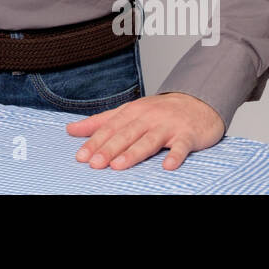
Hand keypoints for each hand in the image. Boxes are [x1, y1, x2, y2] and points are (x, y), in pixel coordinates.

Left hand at [65, 92, 224, 170]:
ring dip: (134, 153)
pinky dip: (176, 156)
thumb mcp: (128, 112)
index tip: (81, 156)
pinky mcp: (188, 134)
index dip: (95, 142)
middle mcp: (149, 117)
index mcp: (132, 111)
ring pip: (149, 140)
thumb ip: (100, 122)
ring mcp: (169, 125)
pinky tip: (167, 166)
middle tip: (95, 164)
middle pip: (126, 134)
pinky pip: (182, 146)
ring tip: (118, 166)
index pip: (110, 127)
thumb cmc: (159, 111)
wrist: (198, 102)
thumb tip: (70, 129)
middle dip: (109, 149)